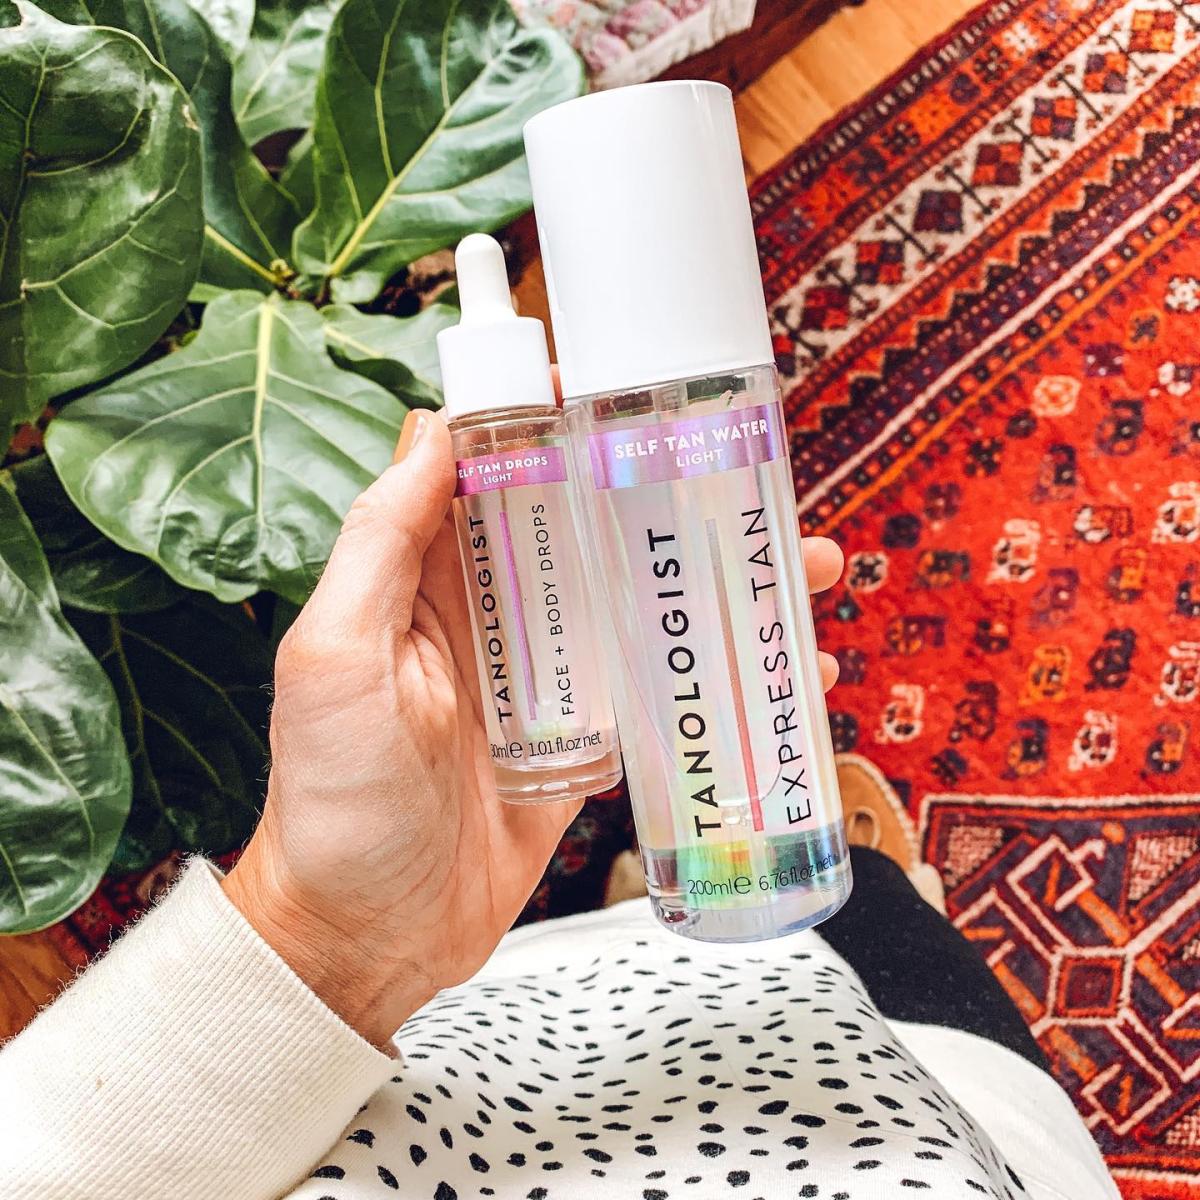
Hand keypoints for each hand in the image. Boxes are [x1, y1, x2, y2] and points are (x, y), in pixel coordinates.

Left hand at [223, 407, 844, 1046]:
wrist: (367, 935)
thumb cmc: (335, 798)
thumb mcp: (333, 657)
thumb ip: (380, 542)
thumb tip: (436, 424)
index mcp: (432, 575)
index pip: (503, 465)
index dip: (562, 418)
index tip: (635, 384)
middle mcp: (498, 610)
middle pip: (594, 525)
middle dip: (674, 493)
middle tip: (756, 474)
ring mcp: (551, 675)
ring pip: (643, 599)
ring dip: (721, 577)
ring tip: (807, 565)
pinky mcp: (589, 738)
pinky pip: (658, 688)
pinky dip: (718, 672)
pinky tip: (789, 669)